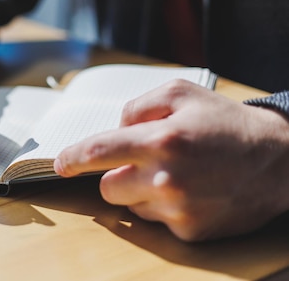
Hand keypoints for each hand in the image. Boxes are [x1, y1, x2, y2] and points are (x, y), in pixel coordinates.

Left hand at [54, 79, 288, 240]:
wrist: (277, 160)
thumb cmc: (225, 122)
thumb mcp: (181, 93)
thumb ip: (138, 105)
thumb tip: (114, 128)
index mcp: (161, 140)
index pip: (98, 152)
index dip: (72, 158)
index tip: (60, 165)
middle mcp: (167, 178)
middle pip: (107, 187)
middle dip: (115, 175)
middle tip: (141, 163)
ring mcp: (179, 210)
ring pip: (130, 206)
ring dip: (140, 192)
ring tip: (174, 175)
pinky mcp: (191, 232)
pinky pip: (155, 222)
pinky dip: (163, 208)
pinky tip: (189, 193)